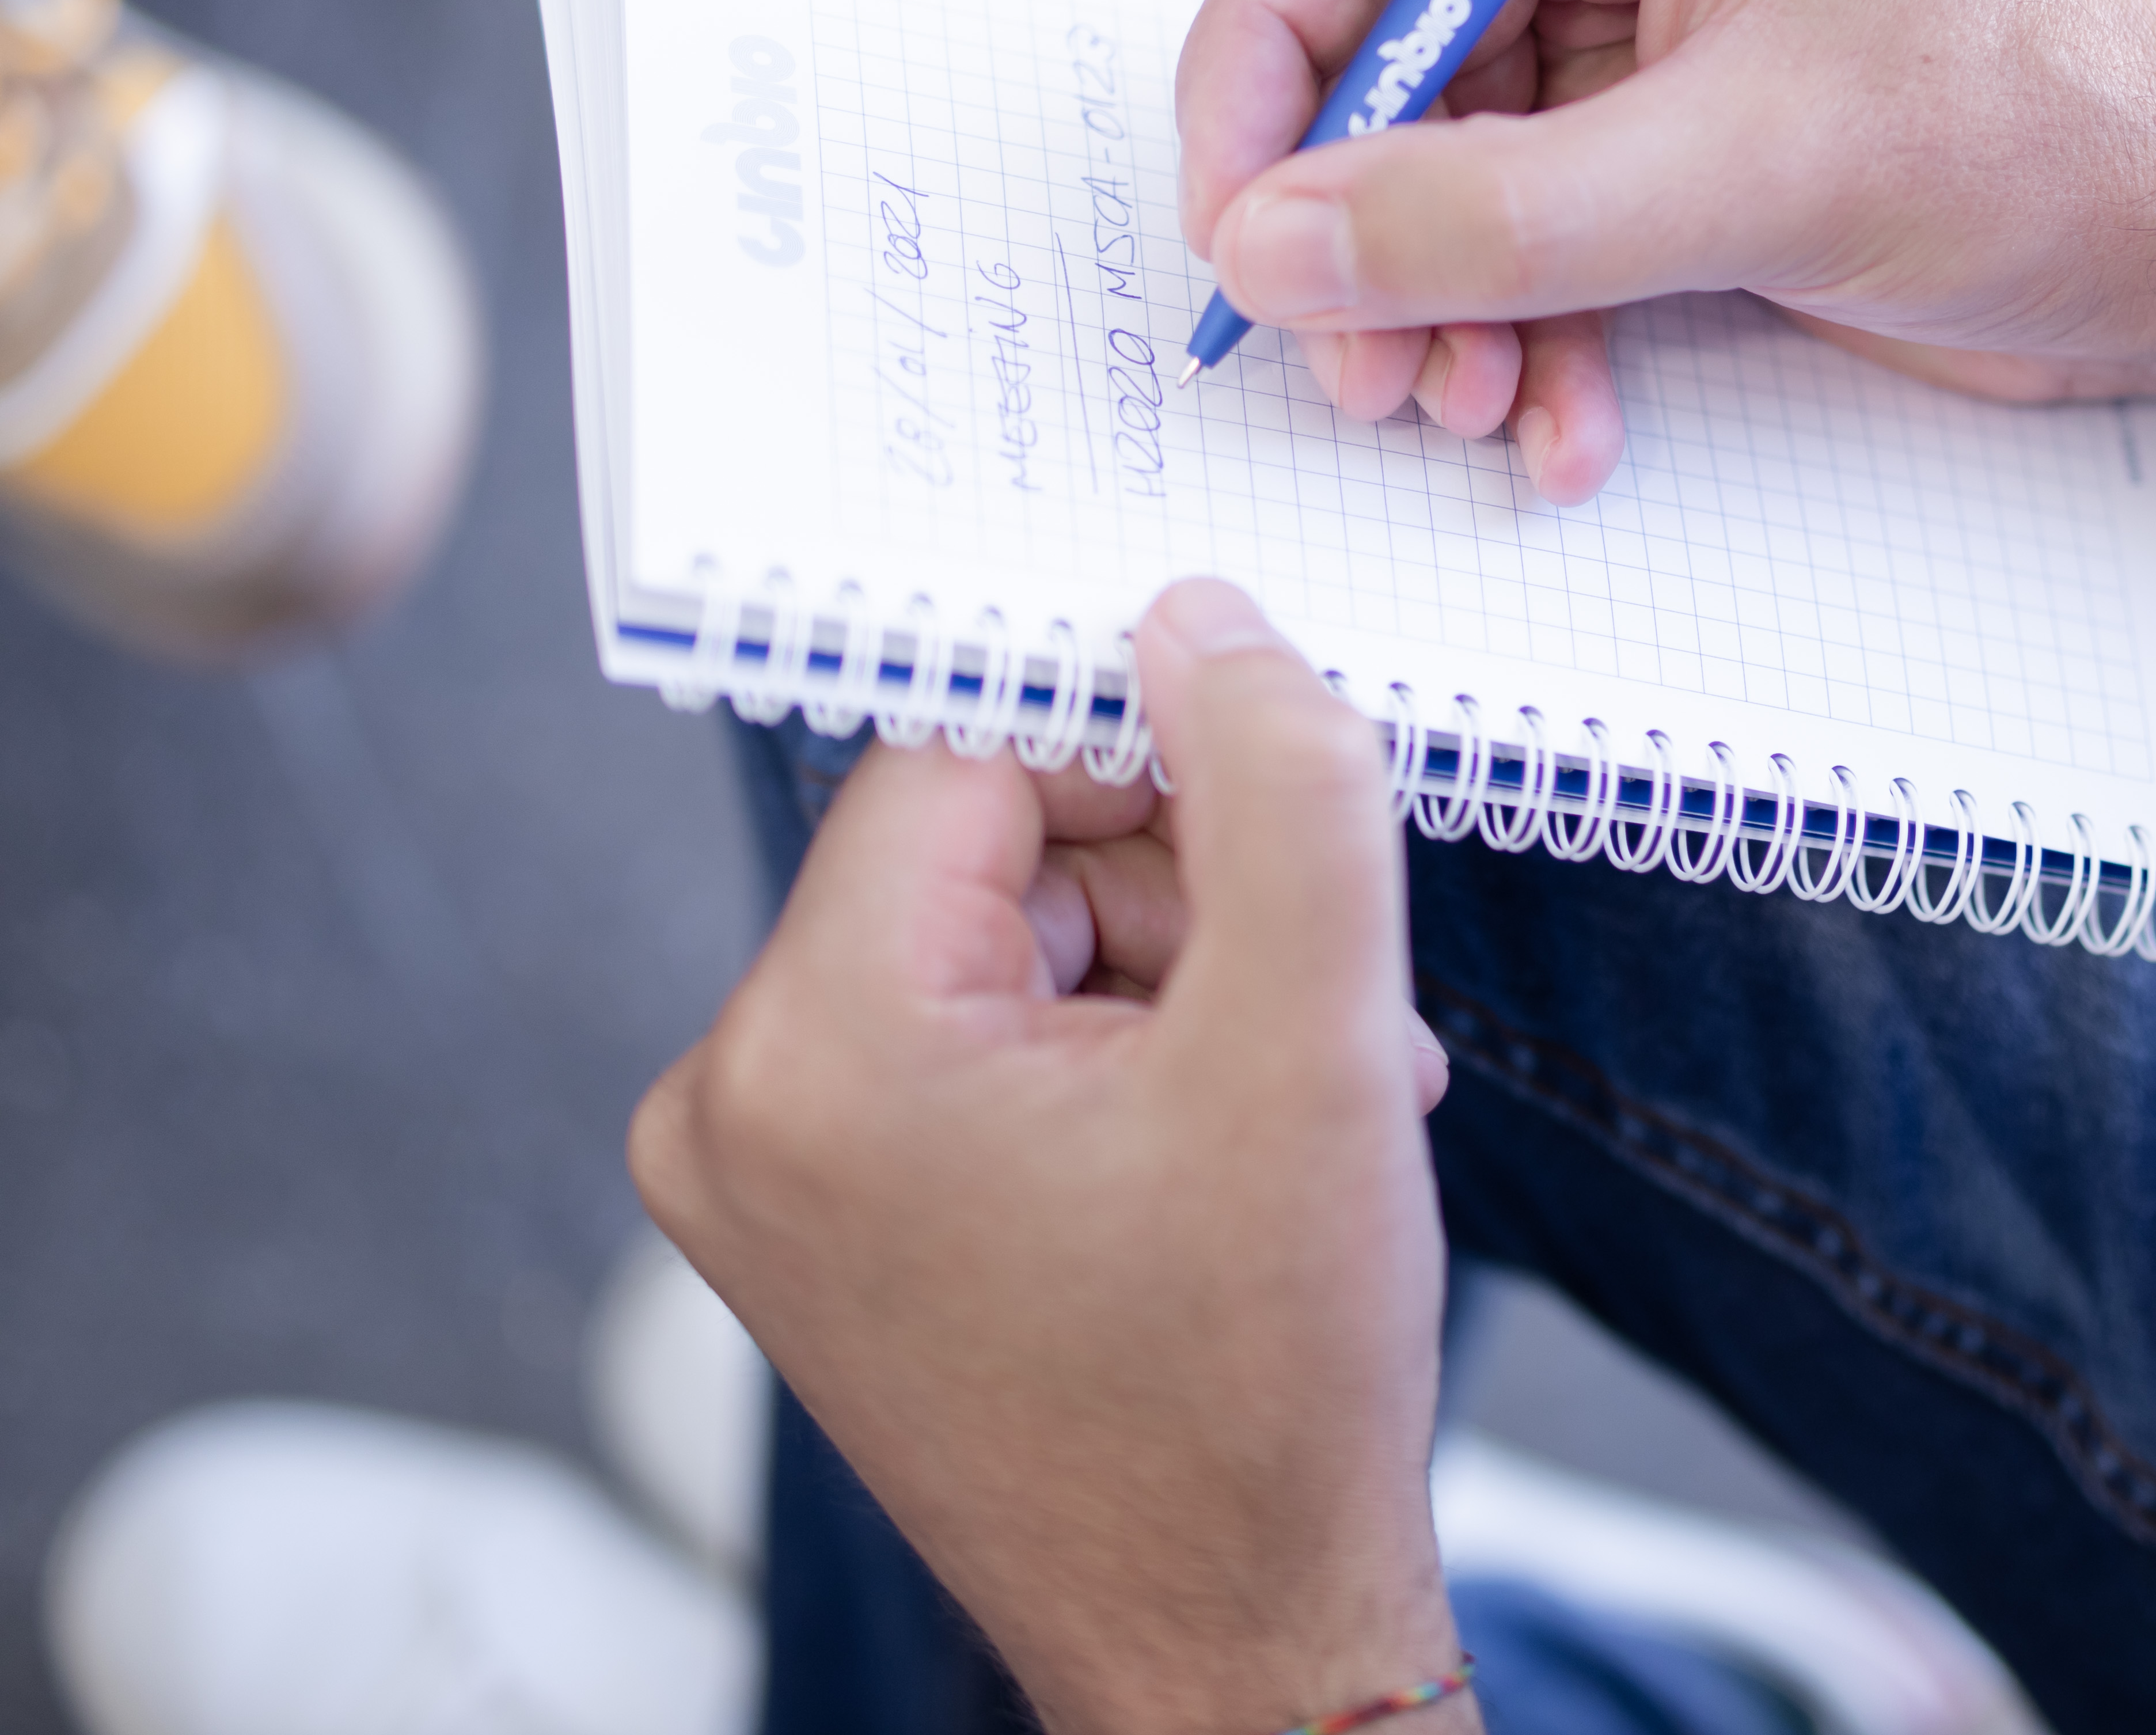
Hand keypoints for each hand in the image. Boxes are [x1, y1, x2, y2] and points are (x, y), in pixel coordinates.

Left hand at [630, 582, 1472, 1734]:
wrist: (1233, 1646)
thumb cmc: (1261, 1385)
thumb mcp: (1315, 1037)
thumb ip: (1279, 784)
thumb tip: (1199, 620)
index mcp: (808, 1049)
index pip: (972, 756)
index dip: (1153, 762)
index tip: (1286, 822)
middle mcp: (731, 1105)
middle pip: (992, 849)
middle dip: (1190, 898)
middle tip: (1327, 1011)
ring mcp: (761, 1177)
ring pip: (1004, 941)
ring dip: (1179, 979)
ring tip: (1307, 1097)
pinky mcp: (818, 1225)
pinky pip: (974, 1043)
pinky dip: (1120, 1061)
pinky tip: (1232, 1145)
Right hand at [1178, 0, 2155, 504]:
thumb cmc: (2053, 134)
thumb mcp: (1760, 167)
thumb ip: (1502, 213)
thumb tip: (1272, 245)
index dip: (1274, 50)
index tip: (1229, 213)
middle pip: (1396, 39)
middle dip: (1362, 218)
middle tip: (1352, 362)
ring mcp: (1661, 24)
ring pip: (1455, 163)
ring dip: (1443, 306)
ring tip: (1464, 407)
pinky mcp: (1689, 145)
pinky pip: (1541, 240)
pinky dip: (1531, 340)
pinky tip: (1557, 428)